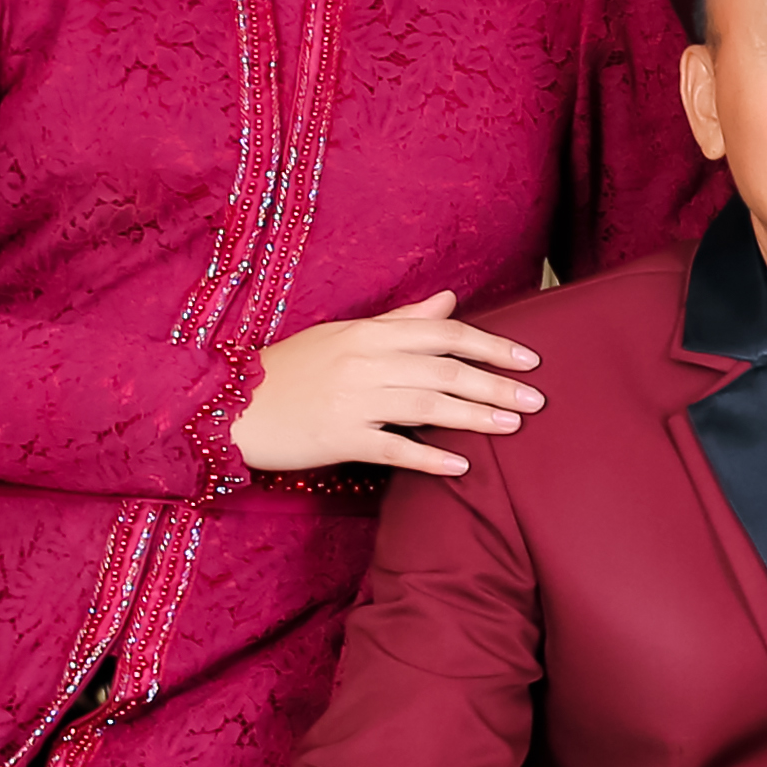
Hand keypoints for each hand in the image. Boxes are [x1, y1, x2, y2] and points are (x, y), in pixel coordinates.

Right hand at [238, 291, 540, 478]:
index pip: (444, 333)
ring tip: (513, 426)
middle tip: (537, 399)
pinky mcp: (339, 438)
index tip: (529, 357)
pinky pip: (395, 447)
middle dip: (497, 384)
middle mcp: (364, 362)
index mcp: (368, 333)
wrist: (229, 407)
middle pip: (445, 370)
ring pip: (429, 406)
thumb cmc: (290, 371)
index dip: (491, 344)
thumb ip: (400, 321)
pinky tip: (463, 466)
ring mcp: (352, 400)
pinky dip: (431, 456)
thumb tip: (449, 301)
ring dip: (476, 417)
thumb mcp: (343, 335)